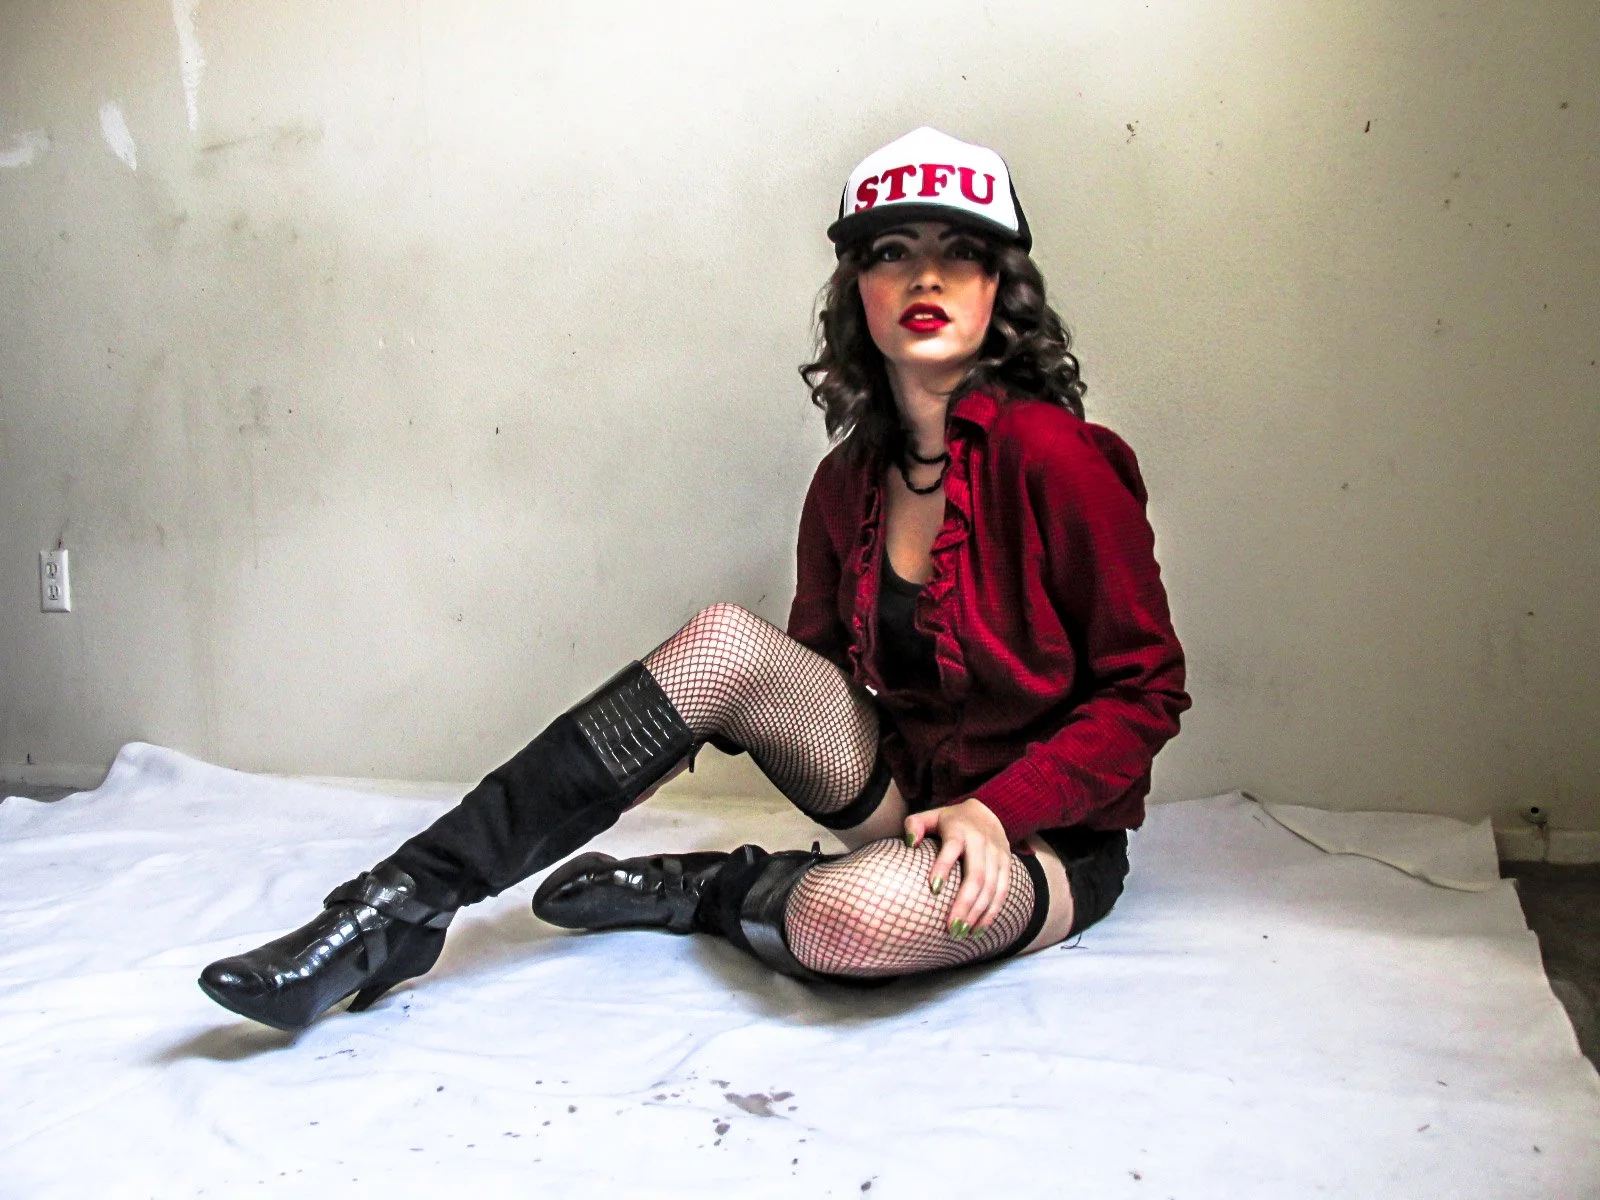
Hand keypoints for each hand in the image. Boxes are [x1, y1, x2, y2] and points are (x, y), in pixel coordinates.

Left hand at [903, 797, 1010, 940]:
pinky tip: (979, 929)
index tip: (934, 889)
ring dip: (978, 913)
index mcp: (960, 830)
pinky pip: (1002, 891)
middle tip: (951, 928)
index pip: (952, 848)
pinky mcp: (1007, 864)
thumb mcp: (930, 815)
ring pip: (992, 888)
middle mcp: (981, 842)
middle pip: (976, 876)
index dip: (943, 866)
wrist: (989, 811)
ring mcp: (997, 854)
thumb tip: (909, 843)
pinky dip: (991, 912)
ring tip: (962, 933)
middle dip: (965, 904)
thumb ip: (915, 825)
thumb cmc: (951, 820)